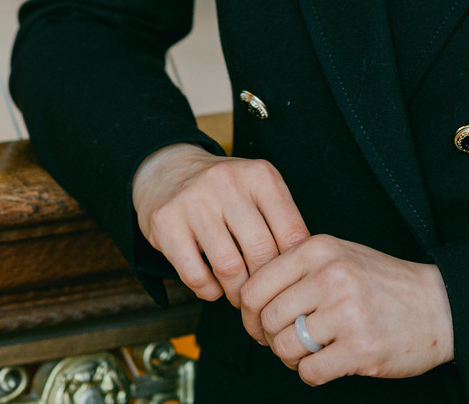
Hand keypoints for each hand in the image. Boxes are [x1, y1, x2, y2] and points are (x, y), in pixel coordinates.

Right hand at [131, 143, 308, 304]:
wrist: (167, 170)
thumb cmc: (223, 190)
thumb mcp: (258, 190)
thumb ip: (282, 222)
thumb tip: (302, 274)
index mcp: (260, 176)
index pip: (291, 234)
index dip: (293, 269)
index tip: (289, 285)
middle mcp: (227, 182)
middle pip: (261, 252)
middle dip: (264, 285)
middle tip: (262, 298)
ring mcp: (194, 200)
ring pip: (229, 267)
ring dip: (236, 293)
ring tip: (238, 295)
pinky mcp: (166, 221)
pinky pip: (195, 275)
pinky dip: (208, 291)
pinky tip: (212, 286)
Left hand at [239, 234, 453, 383]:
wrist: (440, 305)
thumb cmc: (385, 284)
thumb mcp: (340, 256)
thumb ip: (298, 268)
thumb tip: (250, 298)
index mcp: (319, 250)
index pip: (255, 286)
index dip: (250, 313)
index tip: (261, 324)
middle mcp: (330, 276)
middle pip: (267, 319)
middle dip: (271, 338)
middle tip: (288, 342)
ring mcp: (346, 313)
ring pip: (285, 347)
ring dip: (291, 358)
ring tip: (311, 353)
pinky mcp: (360, 348)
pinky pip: (309, 372)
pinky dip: (312, 374)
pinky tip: (328, 363)